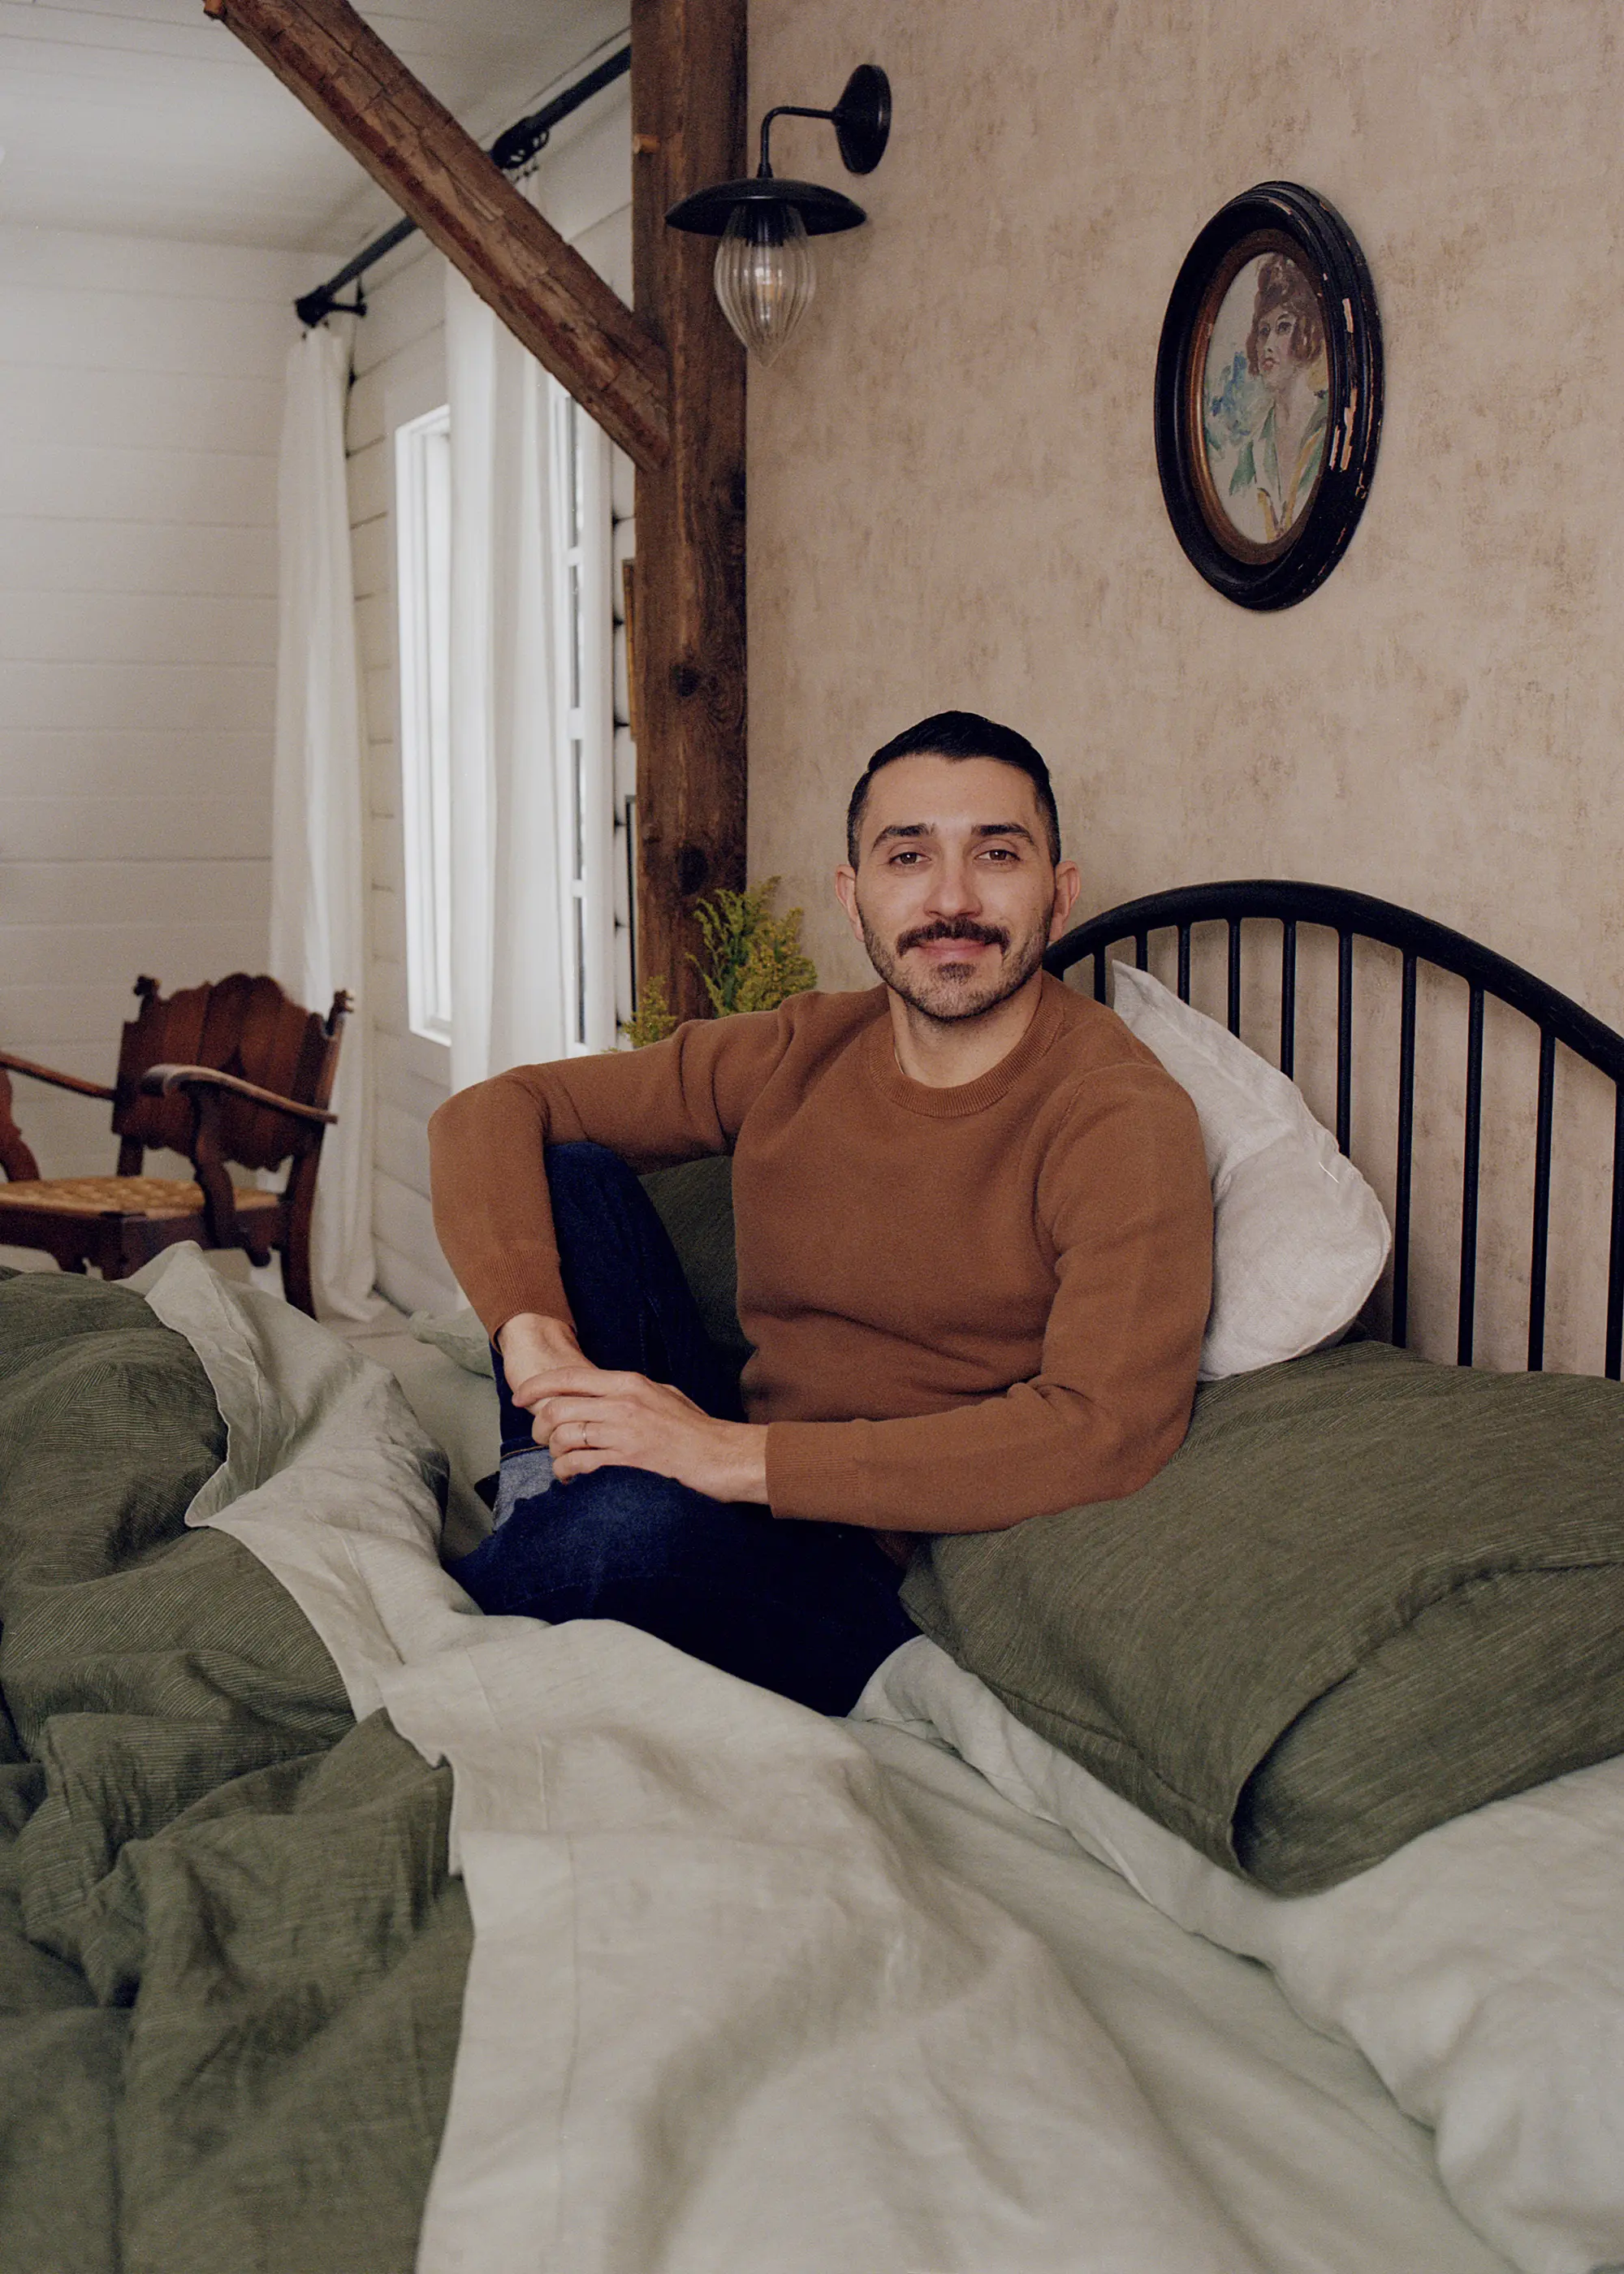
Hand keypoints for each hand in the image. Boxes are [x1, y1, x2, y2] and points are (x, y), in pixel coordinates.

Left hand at [496, 1313, 768, 1502]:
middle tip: (543, 1440)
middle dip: (540, 1427)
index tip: (521, 1398)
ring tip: (562, 1462)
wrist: (722, 1457)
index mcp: (630, 1383)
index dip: (537, 1387)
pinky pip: (577, 1464)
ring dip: (554, 1453)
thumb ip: (632, 1392)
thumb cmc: (697, 1430)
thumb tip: (605, 1393)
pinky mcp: (625, 1463)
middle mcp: (622, 1404)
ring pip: (563, 1438)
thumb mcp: (665, 1395)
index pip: (569, 1377)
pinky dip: (566, 1472)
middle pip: (557, 1409)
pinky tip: (572, 1477)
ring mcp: (622, 1434)